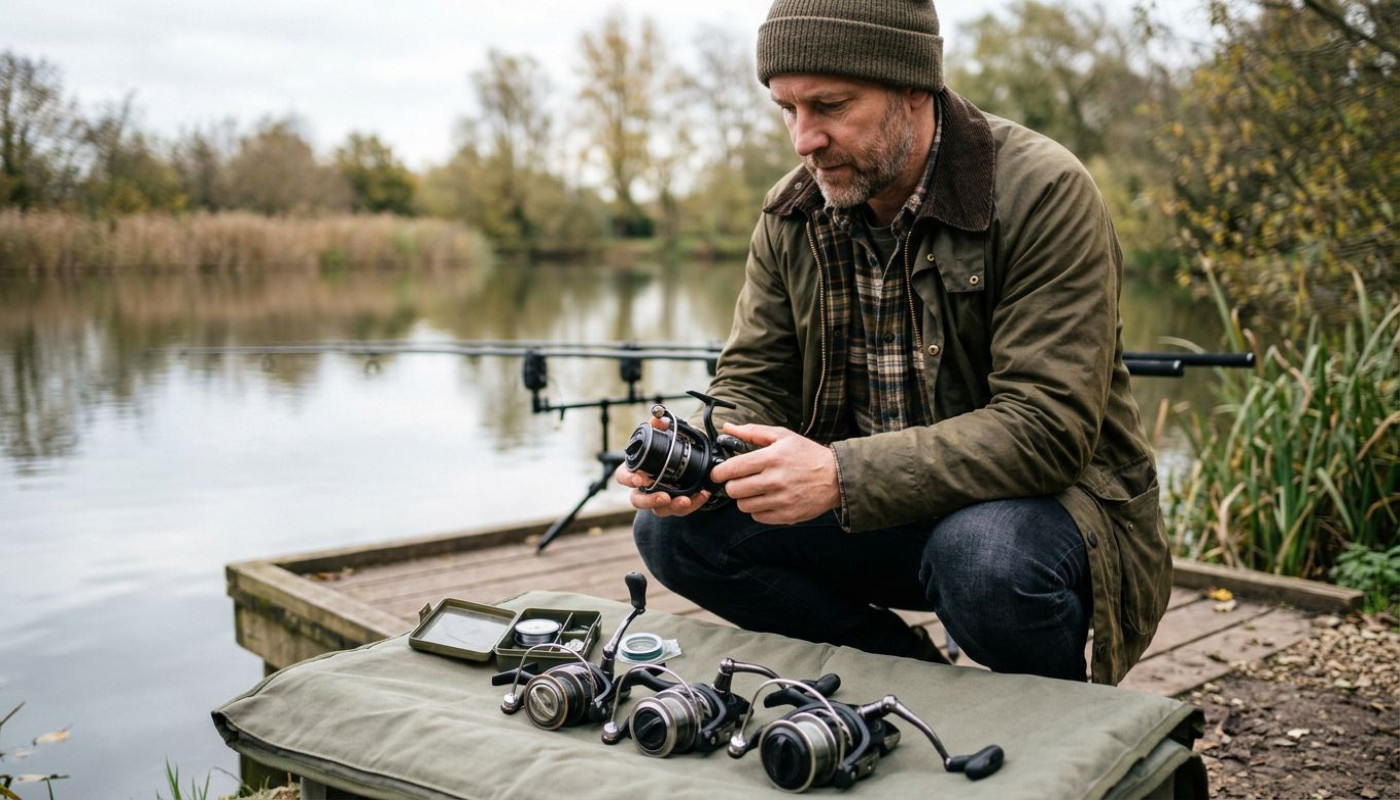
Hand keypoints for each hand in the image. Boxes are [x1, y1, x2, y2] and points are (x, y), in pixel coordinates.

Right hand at [612, 414, 712, 516]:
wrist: (687, 454)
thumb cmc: (668, 446)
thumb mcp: (664, 432)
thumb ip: (659, 424)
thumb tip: (660, 418)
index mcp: (636, 469)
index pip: (623, 476)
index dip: (629, 479)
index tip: (639, 479)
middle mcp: (644, 487)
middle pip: (638, 500)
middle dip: (650, 500)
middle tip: (664, 496)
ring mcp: (658, 497)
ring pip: (659, 509)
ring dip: (673, 506)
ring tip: (686, 499)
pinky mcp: (674, 504)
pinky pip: (680, 509)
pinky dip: (693, 504)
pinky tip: (701, 495)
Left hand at [708, 423, 839, 523]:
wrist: (836, 477)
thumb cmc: (808, 455)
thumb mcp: (782, 436)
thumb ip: (752, 432)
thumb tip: (727, 427)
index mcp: (771, 458)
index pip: (733, 468)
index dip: (719, 472)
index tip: (718, 473)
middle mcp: (774, 480)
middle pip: (734, 490)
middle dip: (732, 485)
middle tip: (740, 481)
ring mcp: (780, 500)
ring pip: (743, 506)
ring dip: (745, 498)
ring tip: (755, 490)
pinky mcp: (786, 515)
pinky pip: (758, 517)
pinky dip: (758, 510)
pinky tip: (767, 499)